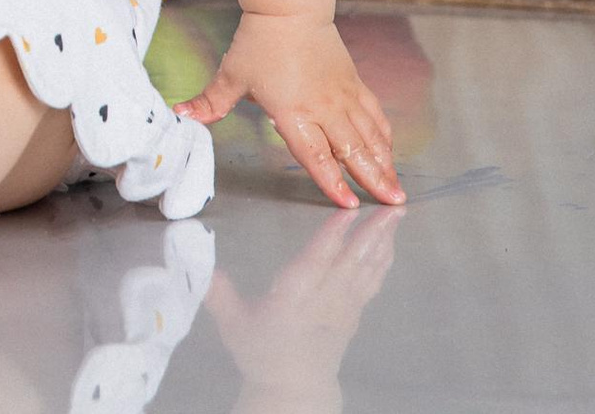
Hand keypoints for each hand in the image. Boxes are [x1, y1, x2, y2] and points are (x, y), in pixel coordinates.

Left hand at [174, 10, 404, 206]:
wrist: (290, 9)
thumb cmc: (259, 42)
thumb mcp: (231, 74)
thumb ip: (210, 101)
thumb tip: (181, 115)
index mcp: (293, 111)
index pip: (315, 155)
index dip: (331, 182)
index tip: (348, 204)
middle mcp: (323, 108)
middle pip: (352, 150)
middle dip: (373, 180)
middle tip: (393, 204)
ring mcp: (342, 96)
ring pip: (369, 135)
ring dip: (385, 163)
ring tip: (397, 189)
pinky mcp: (354, 83)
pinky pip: (373, 114)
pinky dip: (383, 135)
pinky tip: (389, 152)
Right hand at [205, 205, 401, 409]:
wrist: (293, 389)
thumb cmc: (261, 352)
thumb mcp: (233, 323)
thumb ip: (217, 291)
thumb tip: (197, 261)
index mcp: (293, 297)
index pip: (316, 261)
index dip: (332, 236)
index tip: (347, 211)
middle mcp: (324, 299)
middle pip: (351, 261)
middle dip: (372, 232)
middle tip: (392, 206)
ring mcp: (344, 307)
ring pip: (367, 269)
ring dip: (384, 242)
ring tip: (397, 216)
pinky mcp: (354, 313)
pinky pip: (372, 281)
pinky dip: (383, 261)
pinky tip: (389, 245)